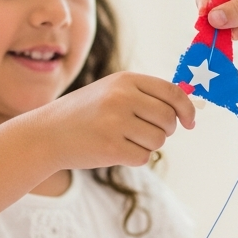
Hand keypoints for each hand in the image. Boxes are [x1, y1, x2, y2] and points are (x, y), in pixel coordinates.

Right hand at [35, 72, 195, 168]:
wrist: (47, 134)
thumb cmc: (85, 113)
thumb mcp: (112, 92)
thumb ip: (146, 96)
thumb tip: (186, 108)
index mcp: (125, 80)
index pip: (172, 92)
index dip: (186, 108)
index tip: (190, 121)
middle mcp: (122, 97)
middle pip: (169, 118)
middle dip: (166, 129)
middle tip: (147, 132)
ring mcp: (116, 122)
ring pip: (158, 140)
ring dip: (148, 144)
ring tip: (124, 138)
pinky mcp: (112, 148)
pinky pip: (144, 157)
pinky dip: (135, 157)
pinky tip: (115, 150)